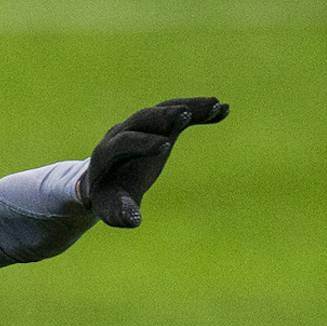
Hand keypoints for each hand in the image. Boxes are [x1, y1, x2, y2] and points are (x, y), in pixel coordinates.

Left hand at [82, 97, 229, 227]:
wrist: (103, 182)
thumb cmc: (108, 198)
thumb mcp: (111, 209)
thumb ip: (120, 212)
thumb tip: (133, 220)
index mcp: (107, 154)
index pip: (124, 142)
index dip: (143, 143)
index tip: (164, 145)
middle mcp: (122, 132)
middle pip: (143, 117)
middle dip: (164, 115)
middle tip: (185, 113)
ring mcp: (141, 125)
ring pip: (164, 109)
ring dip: (190, 106)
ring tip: (216, 106)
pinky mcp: (159, 125)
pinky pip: (179, 112)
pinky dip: (200, 111)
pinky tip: (223, 110)